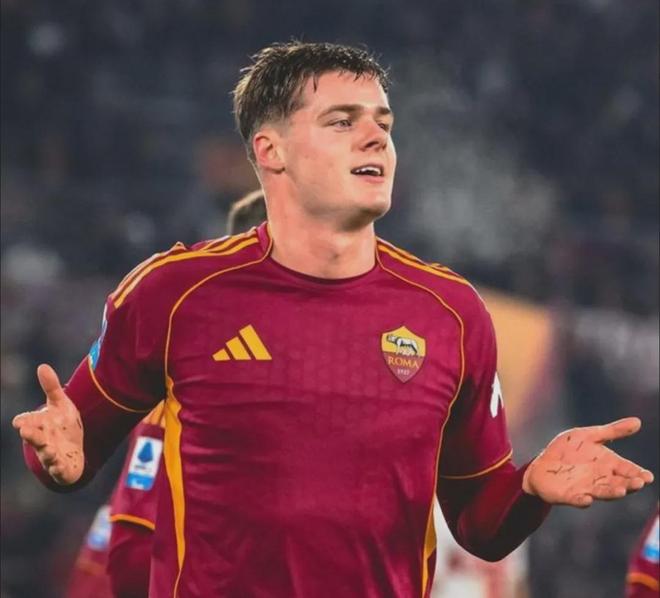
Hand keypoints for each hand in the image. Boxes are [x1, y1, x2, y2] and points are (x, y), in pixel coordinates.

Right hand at [12, 364, 83, 484]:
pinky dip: (58, 469)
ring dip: (46, 452)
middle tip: (25, 431)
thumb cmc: (62, 424)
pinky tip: (59, 466)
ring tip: (49, 449)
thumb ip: (51, 387)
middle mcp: (41, 440)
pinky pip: (58, 470)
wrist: (73, 448)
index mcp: (38, 424)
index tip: (20, 421)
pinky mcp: (61, 467)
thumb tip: (42, 366)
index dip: (24, 420)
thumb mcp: (60, 404)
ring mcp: (50, 454)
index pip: (26, 421)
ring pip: (45, 454)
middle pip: (33, 437)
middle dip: (30, 435)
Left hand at [522, 417, 653, 507]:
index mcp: (607, 464)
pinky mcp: (569, 495)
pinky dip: (582, 501)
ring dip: (612, 492)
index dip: (638, 473)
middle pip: (619, 483)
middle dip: (629, 484)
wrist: (542, 465)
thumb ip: (612, 431)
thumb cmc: (568, 450)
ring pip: (602, 492)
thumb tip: (638, 421)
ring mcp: (585, 488)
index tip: (647, 476)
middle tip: (639, 483)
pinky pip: (577, 500)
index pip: (627, 469)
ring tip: (621, 491)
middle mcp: (600, 479)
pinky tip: (587, 499)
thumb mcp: (589, 436)